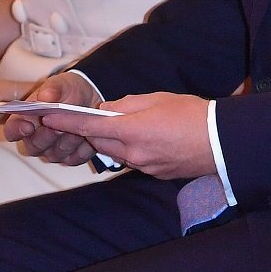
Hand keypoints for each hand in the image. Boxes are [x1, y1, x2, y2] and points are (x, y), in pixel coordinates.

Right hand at [3, 72, 99, 165]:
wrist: (90, 97)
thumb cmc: (69, 91)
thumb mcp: (61, 84)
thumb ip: (52, 89)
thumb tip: (45, 96)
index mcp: (26, 119)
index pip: (12, 130)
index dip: (17, 130)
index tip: (28, 126)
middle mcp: (36, 138)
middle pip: (34, 147)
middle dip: (47, 136)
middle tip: (58, 126)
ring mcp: (52, 150)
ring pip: (55, 154)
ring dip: (68, 141)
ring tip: (79, 127)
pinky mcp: (70, 157)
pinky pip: (74, 158)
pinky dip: (83, 148)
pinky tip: (88, 135)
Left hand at [41, 91, 213, 178]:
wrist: (221, 142)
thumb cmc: (193, 114)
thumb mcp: (159, 98)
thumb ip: (127, 104)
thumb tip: (107, 109)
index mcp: (132, 131)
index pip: (90, 127)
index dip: (67, 122)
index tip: (49, 117)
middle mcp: (134, 154)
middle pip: (101, 143)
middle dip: (95, 130)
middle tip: (98, 116)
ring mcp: (144, 167)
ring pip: (117, 153)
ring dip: (115, 140)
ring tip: (133, 124)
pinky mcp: (155, 173)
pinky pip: (134, 160)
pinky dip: (134, 148)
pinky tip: (151, 138)